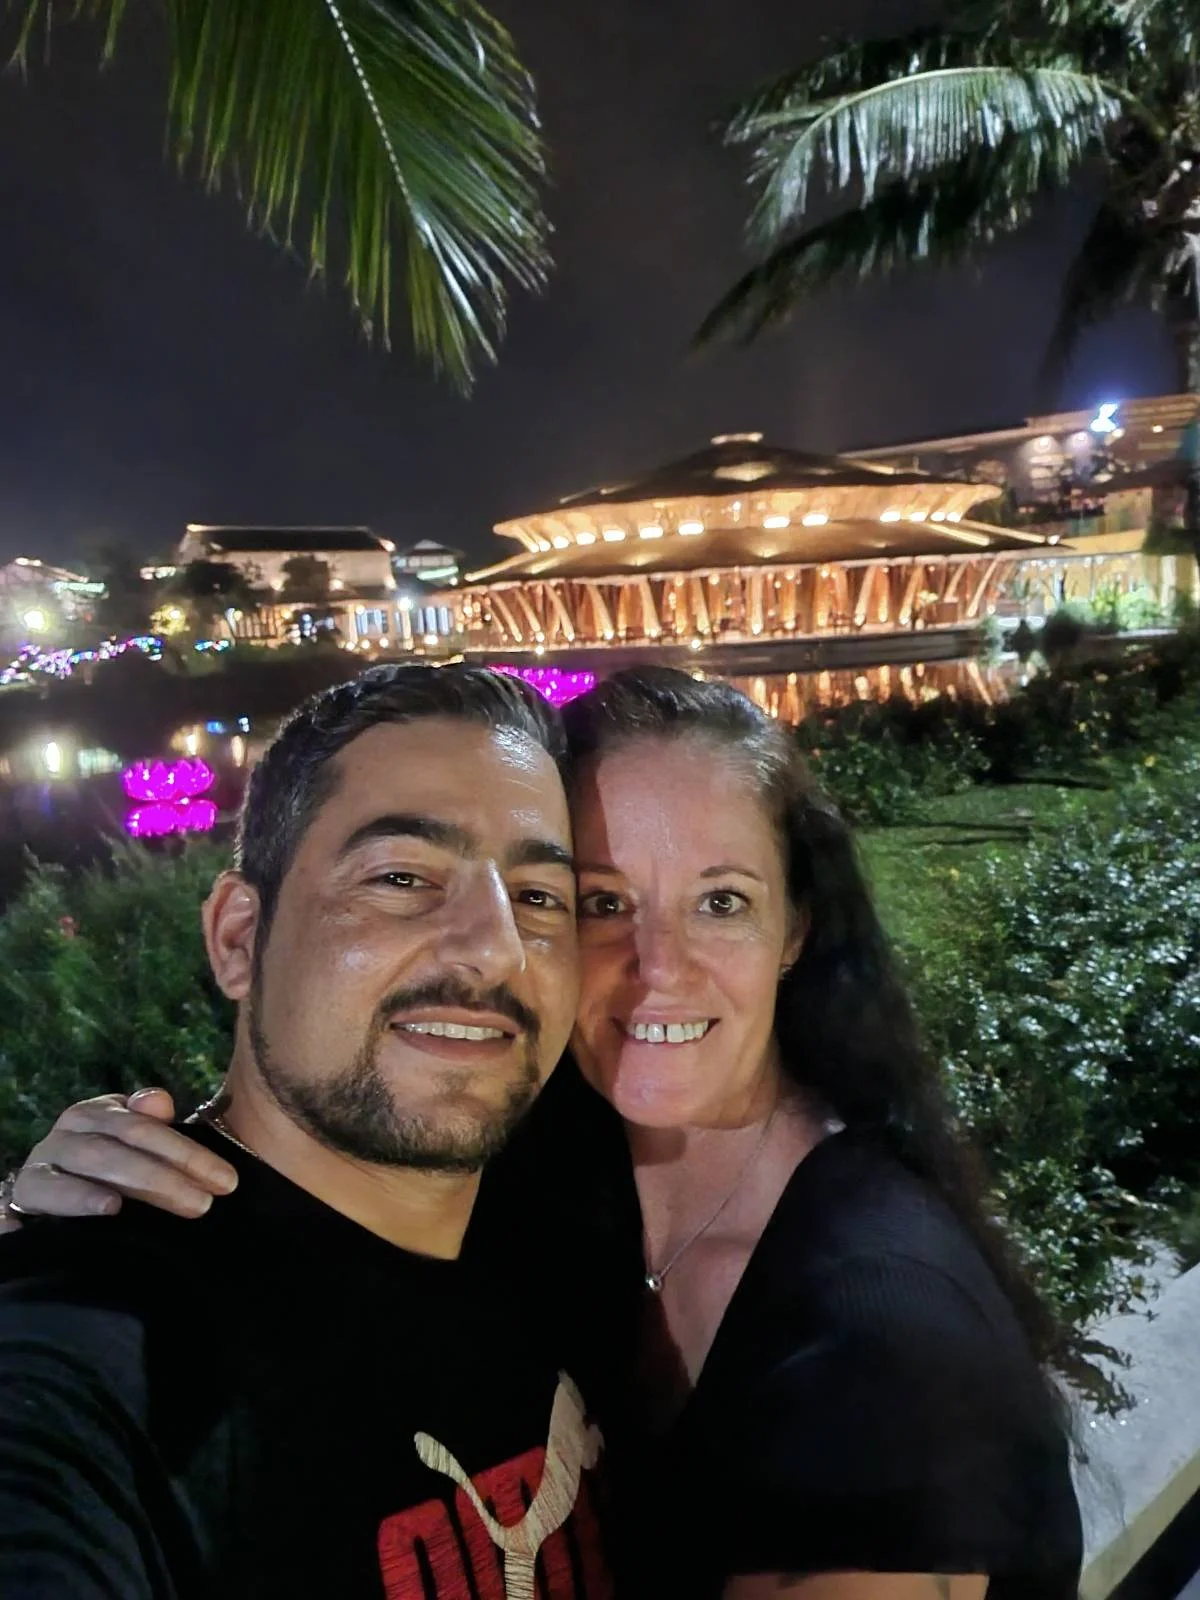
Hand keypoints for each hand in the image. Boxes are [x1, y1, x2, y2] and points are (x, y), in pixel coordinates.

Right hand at [4, 1089, 237, 1223]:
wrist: (47, 1201)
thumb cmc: (106, 1174)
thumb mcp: (136, 1150)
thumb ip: (152, 1126)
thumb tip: (159, 1101)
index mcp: (100, 1113)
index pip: (146, 1126)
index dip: (188, 1151)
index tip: (226, 1181)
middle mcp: (71, 1129)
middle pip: (123, 1144)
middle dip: (168, 1174)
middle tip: (206, 1203)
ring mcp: (45, 1158)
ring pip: (92, 1162)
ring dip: (135, 1183)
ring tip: (172, 1200)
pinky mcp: (25, 1191)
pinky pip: (46, 1190)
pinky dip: (75, 1198)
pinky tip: (109, 1208)